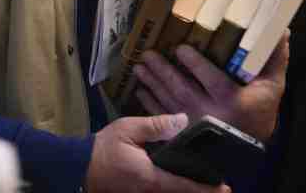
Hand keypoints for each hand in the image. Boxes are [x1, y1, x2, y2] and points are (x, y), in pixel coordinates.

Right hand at [85, 113, 229, 192]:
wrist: (79, 165)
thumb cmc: (103, 148)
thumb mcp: (128, 129)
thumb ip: (156, 126)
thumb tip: (183, 120)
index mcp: (152, 178)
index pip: (186, 186)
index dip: (208, 189)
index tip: (226, 188)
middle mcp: (152, 191)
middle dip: (200, 190)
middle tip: (219, 185)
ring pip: (172, 192)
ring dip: (187, 188)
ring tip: (203, 182)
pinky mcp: (138, 191)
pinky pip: (162, 190)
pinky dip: (174, 186)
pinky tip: (177, 177)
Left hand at [133, 32, 288, 141]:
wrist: (245, 148)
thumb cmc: (258, 111)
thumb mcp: (271, 87)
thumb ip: (274, 60)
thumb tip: (282, 29)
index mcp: (231, 98)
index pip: (211, 79)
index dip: (195, 64)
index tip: (180, 48)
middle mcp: (209, 111)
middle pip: (182, 88)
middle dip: (163, 70)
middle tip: (148, 53)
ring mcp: (192, 122)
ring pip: (168, 99)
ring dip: (152, 82)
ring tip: (139, 65)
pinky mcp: (181, 130)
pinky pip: (162, 114)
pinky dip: (148, 101)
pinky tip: (139, 88)